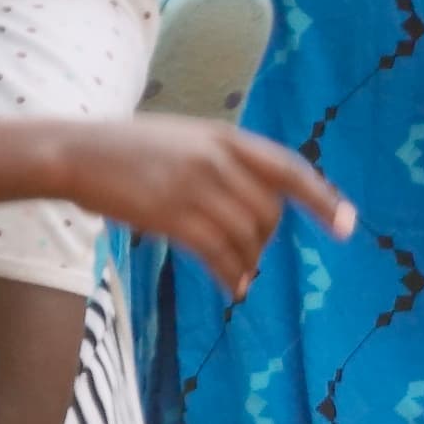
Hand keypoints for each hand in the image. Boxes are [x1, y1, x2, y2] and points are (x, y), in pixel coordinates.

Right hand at [57, 115, 351, 299]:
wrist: (76, 153)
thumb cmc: (127, 150)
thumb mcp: (184, 138)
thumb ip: (220, 160)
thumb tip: (256, 201)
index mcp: (224, 136)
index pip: (288, 168)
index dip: (322, 198)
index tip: (347, 225)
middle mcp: (217, 158)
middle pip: (268, 212)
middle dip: (265, 241)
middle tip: (251, 258)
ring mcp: (196, 186)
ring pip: (246, 236)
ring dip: (249, 263)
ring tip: (240, 276)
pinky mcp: (173, 215)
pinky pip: (219, 253)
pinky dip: (232, 274)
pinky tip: (233, 287)